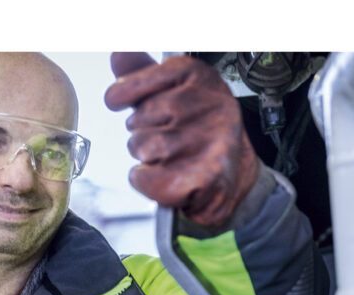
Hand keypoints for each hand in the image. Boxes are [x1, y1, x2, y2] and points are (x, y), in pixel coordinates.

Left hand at [104, 52, 259, 227]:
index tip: (119, 99)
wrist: (234, 172)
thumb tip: (119, 54)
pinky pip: (142, 177)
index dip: (123, 95)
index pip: (135, 82)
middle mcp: (208, 104)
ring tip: (173, 157)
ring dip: (147, 158)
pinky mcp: (203, 177)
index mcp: (198, 76)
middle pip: (136, 119)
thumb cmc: (197, 130)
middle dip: (143, 133)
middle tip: (169, 138)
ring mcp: (208, 141)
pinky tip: (170, 176)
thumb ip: (142, 73)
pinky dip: (147, 181)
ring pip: (140, 147)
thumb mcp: (172, 92)